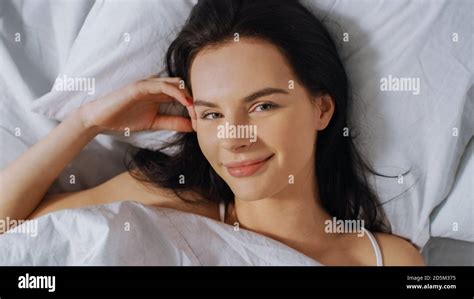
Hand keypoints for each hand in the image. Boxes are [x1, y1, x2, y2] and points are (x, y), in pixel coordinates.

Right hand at [77, 77, 196, 133]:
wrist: (99, 119)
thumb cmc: (124, 119)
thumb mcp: (155, 123)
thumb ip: (173, 123)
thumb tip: (193, 127)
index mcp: (161, 94)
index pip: (184, 95)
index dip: (195, 106)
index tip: (203, 121)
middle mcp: (156, 86)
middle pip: (183, 87)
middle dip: (195, 100)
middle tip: (203, 115)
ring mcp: (148, 84)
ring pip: (176, 83)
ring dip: (189, 96)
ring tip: (197, 110)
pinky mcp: (140, 86)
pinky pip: (162, 85)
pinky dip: (176, 92)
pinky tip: (186, 102)